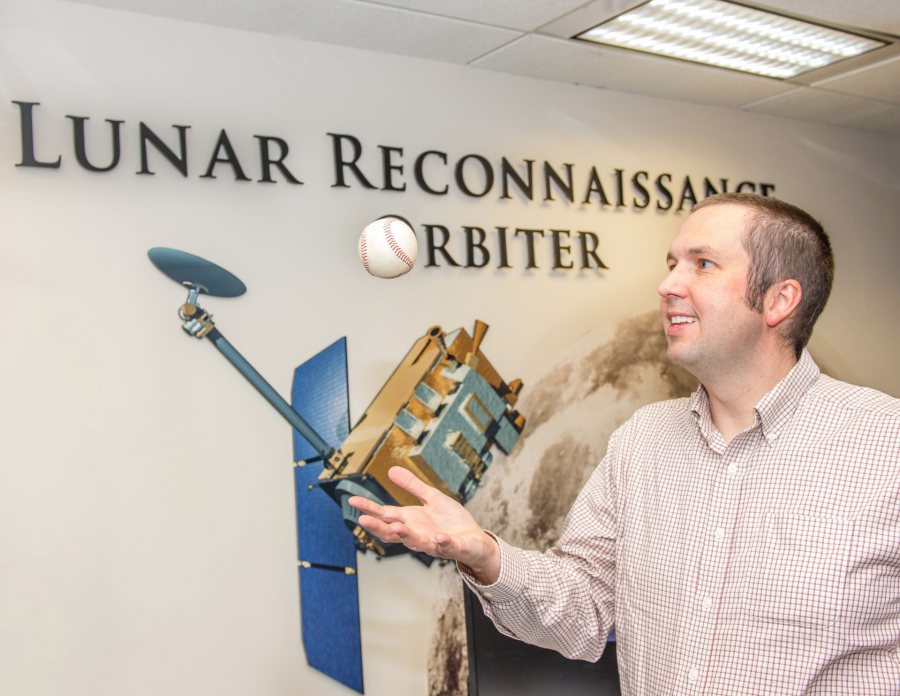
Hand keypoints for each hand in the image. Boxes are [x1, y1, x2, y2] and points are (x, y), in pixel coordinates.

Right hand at [348, 466, 500, 583]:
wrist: (474, 539)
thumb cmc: (451, 521)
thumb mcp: (431, 497)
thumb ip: (412, 486)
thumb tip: (391, 470)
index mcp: (411, 520)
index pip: (385, 514)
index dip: (369, 508)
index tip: (352, 500)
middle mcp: (417, 533)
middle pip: (393, 532)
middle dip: (379, 526)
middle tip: (363, 519)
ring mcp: (434, 542)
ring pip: (416, 542)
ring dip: (405, 536)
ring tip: (396, 527)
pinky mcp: (452, 547)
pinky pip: (446, 546)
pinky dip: (442, 543)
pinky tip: (438, 537)